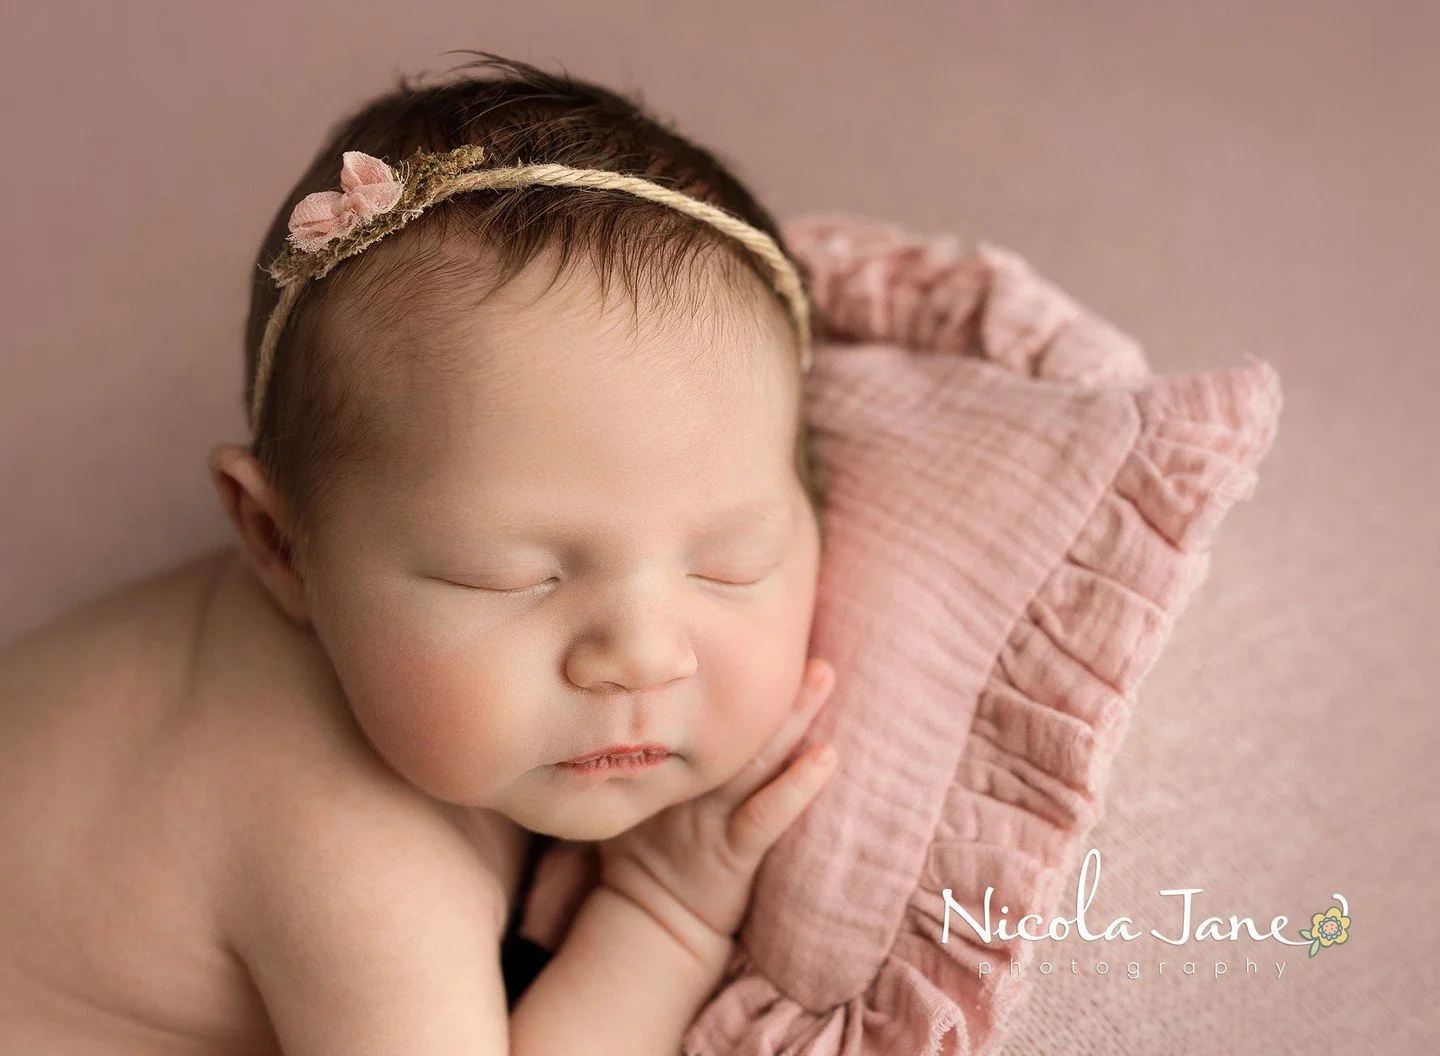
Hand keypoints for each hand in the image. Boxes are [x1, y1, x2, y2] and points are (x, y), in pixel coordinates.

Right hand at [594, 658, 839, 959]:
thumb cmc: (644, 849)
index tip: (746, 623)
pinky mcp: (733, 852)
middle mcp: (686, 780)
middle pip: (730, 720)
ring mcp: (710, 816)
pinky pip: (766, 817)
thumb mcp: (626, 783)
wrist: (649, 919)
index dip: (722, 666)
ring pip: (756, 758)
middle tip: (793, 630)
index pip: (694, 702)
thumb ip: (633, 738)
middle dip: (765, 676)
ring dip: (794, 715)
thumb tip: (631, 681)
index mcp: (662, 758)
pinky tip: (827, 758)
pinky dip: (798, 786)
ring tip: (823, 674)